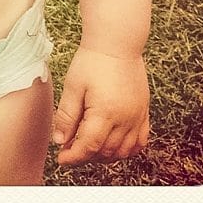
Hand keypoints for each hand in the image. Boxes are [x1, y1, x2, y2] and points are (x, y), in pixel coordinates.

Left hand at [52, 45, 149, 165]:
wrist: (117, 43)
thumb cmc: (92, 60)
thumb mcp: (73, 86)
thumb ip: (66, 116)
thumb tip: (59, 141)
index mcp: (105, 113)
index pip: (89, 147)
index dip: (74, 157)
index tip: (61, 159)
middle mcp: (125, 119)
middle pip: (105, 152)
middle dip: (86, 155)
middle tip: (70, 149)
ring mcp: (137, 117)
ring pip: (123, 151)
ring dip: (105, 155)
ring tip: (88, 146)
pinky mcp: (144, 112)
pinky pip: (140, 142)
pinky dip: (127, 150)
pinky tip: (114, 146)